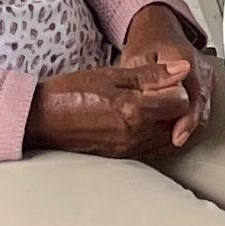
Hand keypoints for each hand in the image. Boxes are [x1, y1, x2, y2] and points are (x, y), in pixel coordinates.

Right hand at [27, 11, 202, 160]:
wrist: (42, 119)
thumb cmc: (71, 93)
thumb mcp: (113, 74)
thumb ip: (151, 74)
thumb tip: (182, 69)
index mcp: (135, 112)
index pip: (181, 102)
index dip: (177, 87)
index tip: (164, 79)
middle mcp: (137, 136)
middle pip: (178, 121)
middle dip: (175, 104)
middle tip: (159, 89)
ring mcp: (130, 149)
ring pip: (169, 136)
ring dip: (167, 120)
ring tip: (151, 102)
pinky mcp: (124, 156)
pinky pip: (153, 147)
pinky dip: (156, 133)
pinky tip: (143, 118)